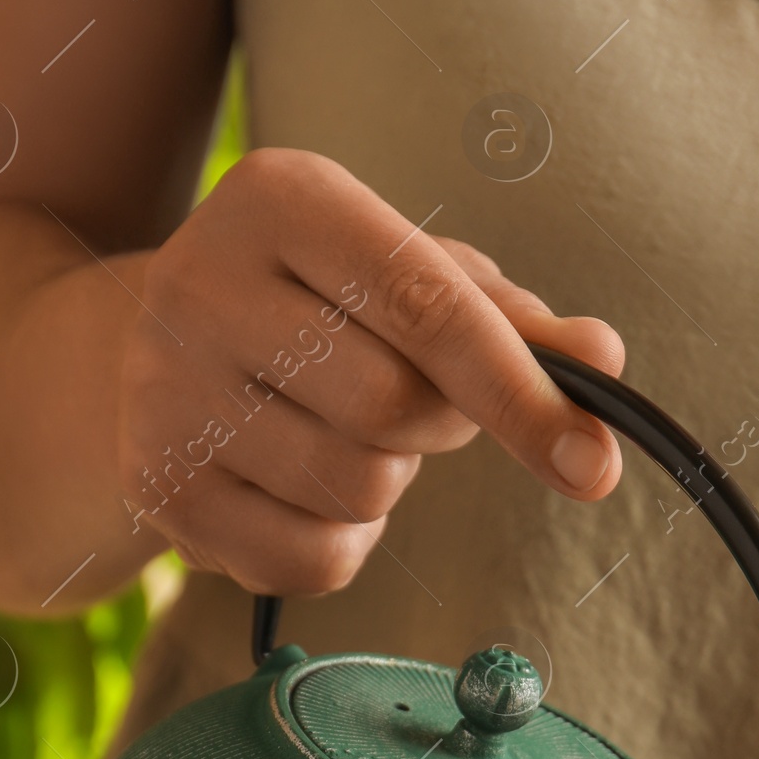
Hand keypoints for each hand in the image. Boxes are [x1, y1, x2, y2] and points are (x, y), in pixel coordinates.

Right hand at [116, 146, 624, 594]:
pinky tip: (303, 489)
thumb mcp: (413, 277)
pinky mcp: (156, 486)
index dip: (521, 393)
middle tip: (410, 404)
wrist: (158, 347)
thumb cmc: (323, 305)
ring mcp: (165, 389)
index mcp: (282, 199)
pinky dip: (342, 543)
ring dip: (387, 484)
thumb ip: (514, 320)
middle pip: (394, 408)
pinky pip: (311, 559)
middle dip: (438, 427)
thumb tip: (602, 360)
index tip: (593, 464)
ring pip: (356, 488)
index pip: (427, 307)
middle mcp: (201, 281)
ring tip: (340, 433)